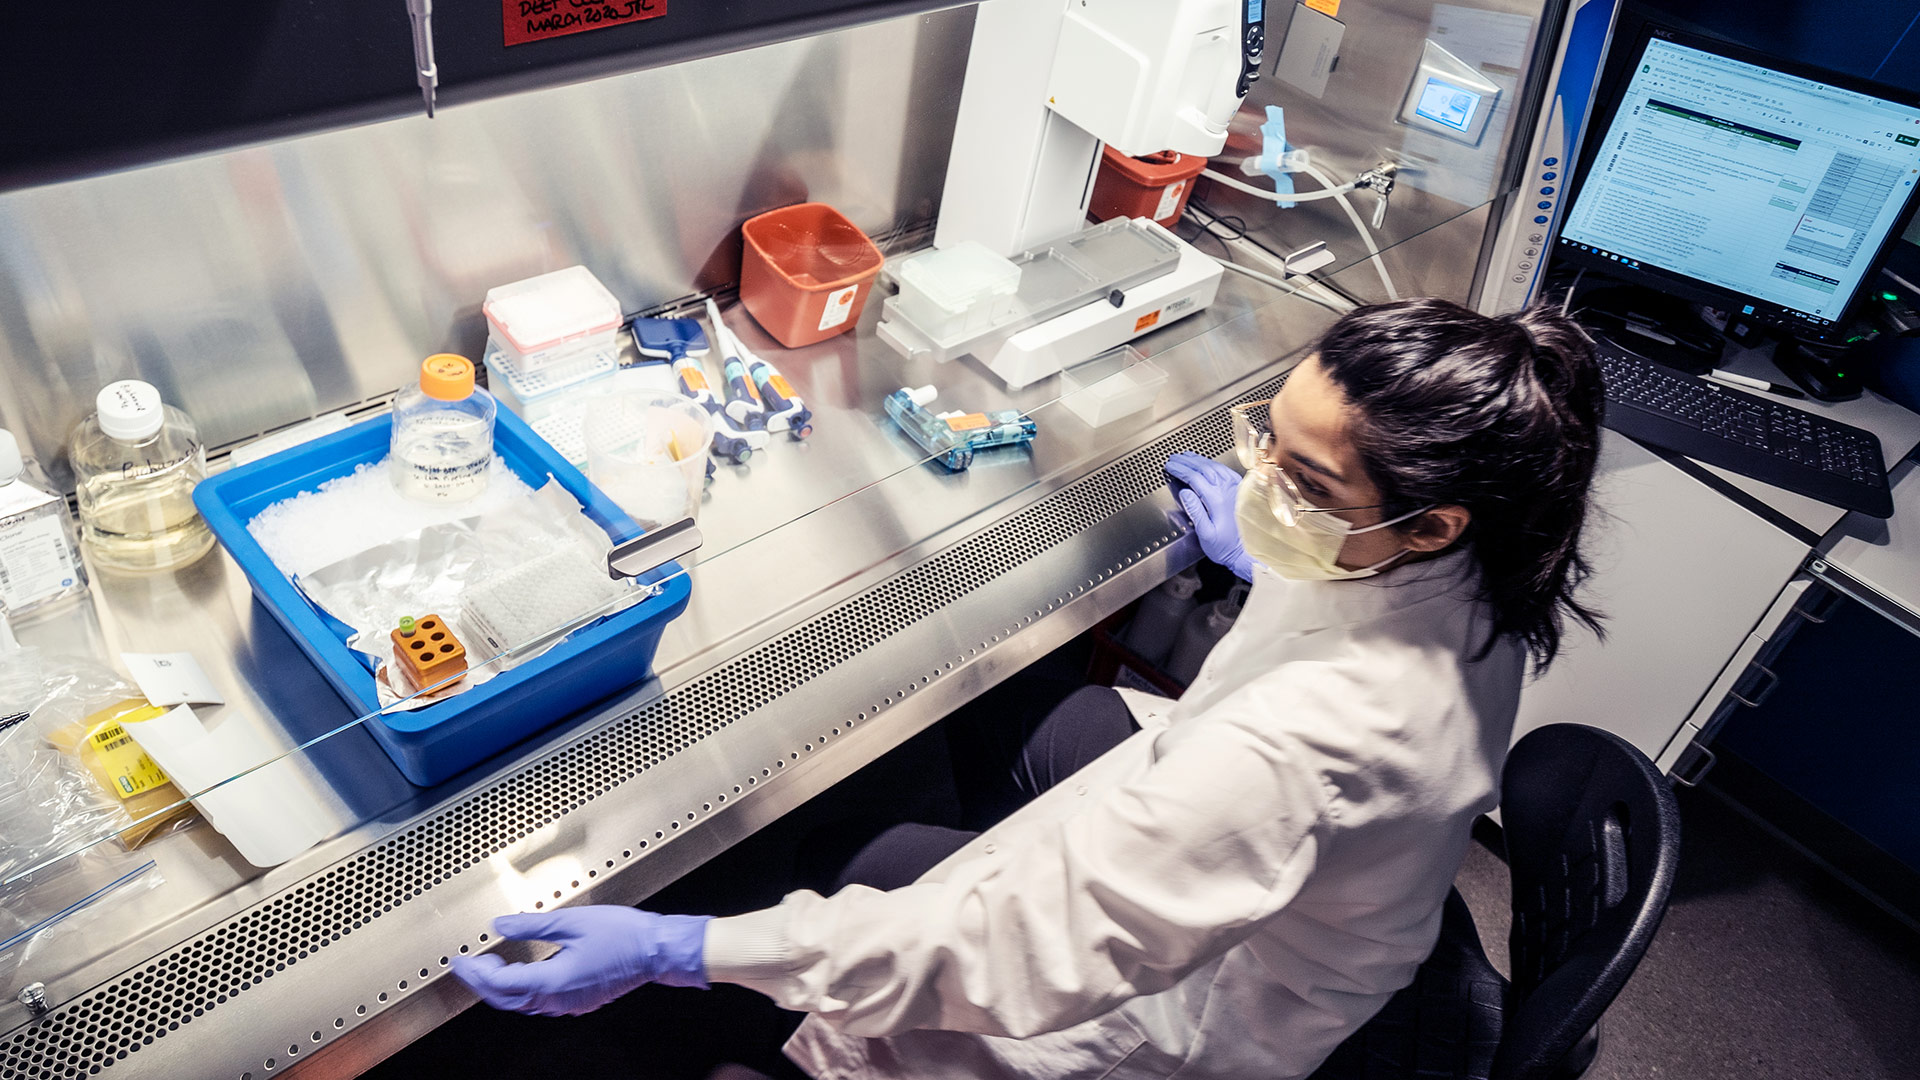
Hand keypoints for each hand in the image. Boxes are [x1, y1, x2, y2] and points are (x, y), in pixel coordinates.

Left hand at [450, 907, 711, 1016]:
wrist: (657, 950)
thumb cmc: (623, 934)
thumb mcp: (572, 921)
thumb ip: (531, 926)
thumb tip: (500, 926)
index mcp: (552, 981)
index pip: (500, 982)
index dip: (475, 971)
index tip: (459, 960)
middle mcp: (558, 999)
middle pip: (506, 999)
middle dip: (482, 982)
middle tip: (466, 965)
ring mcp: (569, 1003)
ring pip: (522, 1003)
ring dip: (501, 988)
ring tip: (488, 967)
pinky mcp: (579, 1000)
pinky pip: (540, 1002)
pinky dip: (522, 990)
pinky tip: (521, 976)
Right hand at [1165, 453, 1251, 580]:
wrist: (1246, 552)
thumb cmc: (1225, 546)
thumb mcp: (1205, 534)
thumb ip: (1194, 511)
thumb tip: (1184, 492)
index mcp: (1217, 500)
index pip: (1194, 478)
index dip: (1180, 470)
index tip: (1170, 466)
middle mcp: (1227, 491)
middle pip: (1204, 468)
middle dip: (1186, 461)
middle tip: (1174, 458)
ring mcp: (1235, 488)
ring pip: (1214, 466)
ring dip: (1199, 460)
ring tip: (1186, 457)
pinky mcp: (1239, 490)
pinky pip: (1224, 470)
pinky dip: (1212, 463)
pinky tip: (1206, 463)